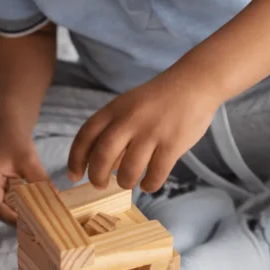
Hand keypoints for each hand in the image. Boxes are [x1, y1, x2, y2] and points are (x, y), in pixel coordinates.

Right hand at [0, 130, 48, 223]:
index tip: (29, 223)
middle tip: (34, 226)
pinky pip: (3, 201)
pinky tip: (29, 209)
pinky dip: (15, 206)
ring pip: (0, 207)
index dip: (11, 217)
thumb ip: (40, 179)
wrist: (7, 130)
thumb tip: (55, 197)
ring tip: (33, 220)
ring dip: (15, 213)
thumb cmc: (15, 142)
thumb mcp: (29, 161)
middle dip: (15, 218)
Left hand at [67, 70, 219, 192]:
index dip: (76, 159)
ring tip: (127, 182)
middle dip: (96, 176)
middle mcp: (130, 120)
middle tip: (99, 185)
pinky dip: (149, 185)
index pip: (86, 136)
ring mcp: (152, 132)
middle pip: (102, 155)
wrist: (194, 83)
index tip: (74, 176)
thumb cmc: (158, 99)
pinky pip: (156, 174)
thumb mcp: (129, 106)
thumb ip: (114, 130)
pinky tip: (148, 184)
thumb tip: (100, 165)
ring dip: (124, 182)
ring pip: (128, 169)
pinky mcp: (173, 144)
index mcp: (115, 109)